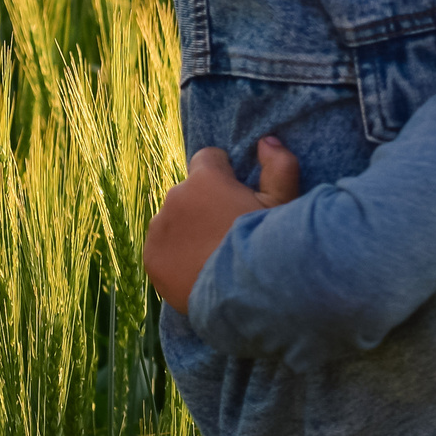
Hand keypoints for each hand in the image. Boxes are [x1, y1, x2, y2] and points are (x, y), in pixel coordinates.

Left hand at [144, 138, 299, 313]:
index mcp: (204, 179)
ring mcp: (159, 229)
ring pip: (173, 221)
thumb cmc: (268, 243)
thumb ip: (279, 165)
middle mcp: (175, 197)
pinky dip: (175, 256)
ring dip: (188, 230)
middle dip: (204, 206)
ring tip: (212, 256)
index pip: (207, 158)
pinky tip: (197, 270)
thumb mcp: (284, 202)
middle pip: (189, 193)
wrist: (245, 294)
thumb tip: (265, 141)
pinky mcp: (151, 258)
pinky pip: (162, 248)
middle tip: (228, 233)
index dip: (225, 175)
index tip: (236, 196)